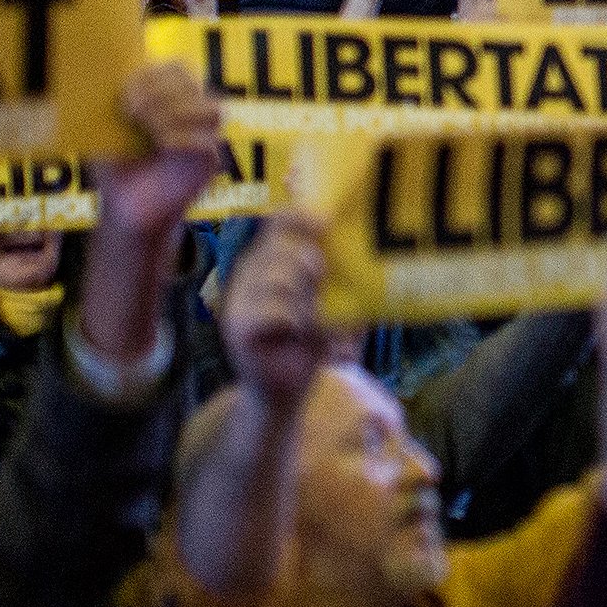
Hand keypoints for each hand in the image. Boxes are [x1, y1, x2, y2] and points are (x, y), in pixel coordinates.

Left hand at [91, 61, 223, 241]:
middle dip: (161, 93)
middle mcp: (192, 113)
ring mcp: (205, 137)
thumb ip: (117, 103)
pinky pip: (209, 142)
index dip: (152, 76)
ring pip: (212, 109)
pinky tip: (161, 146)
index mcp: (171, 98)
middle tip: (134, 114)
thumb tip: (107, 80)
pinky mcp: (210, 163)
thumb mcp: (111, 128)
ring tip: (151, 129)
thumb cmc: (118, 166)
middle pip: (194, 82)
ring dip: (177, 114)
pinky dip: (184, 139)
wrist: (126, 208)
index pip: (177, 68)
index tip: (125, 98)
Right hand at [221, 213, 336, 413]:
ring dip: (305, 296)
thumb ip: (332, 276)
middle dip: (309, 262)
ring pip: (279, 278)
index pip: (277, 223)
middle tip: (320, 281)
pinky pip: (273, 310)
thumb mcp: (325, 301)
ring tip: (310, 315)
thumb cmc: (307, 340)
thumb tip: (367, 251)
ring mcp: (239, 301)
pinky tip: (298, 330)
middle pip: (280, 249)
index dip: (299, 217)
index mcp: (267, 260)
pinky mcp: (239, 327)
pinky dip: (294, 319)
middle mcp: (248, 275)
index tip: (326, 223)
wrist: (282, 390)